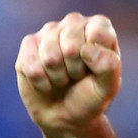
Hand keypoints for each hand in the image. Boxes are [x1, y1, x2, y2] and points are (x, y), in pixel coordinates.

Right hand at [15, 12, 121, 134]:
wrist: (65, 115)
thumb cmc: (90, 97)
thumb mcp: (108, 87)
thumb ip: (109, 66)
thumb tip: (86, 50)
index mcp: (98, 27)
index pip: (97, 32)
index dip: (95, 59)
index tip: (95, 69)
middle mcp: (74, 23)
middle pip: (71, 46)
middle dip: (75, 70)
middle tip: (77, 76)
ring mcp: (49, 31)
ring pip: (50, 57)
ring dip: (58, 77)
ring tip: (63, 78)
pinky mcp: (28, 44)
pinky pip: (32, 66)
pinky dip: (41, 82)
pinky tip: (47, 81)